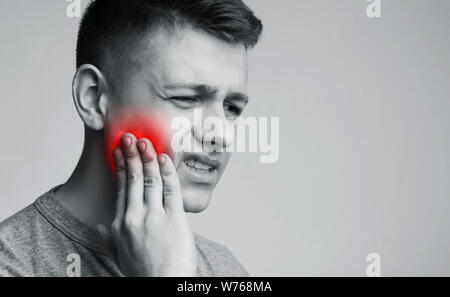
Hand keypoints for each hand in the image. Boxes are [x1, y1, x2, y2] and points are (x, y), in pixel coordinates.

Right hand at [97, 133, 196, 276]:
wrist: (163, 286)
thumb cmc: (144, 272)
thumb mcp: (121, 254)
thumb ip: (111, 237)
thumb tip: (102, 227)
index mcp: (120, 225)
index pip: (120, 188)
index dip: (120, 167)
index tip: (118, 152)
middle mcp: (134, 218)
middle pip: (132, 179)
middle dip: (131, 155)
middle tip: (129, 137)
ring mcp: (154, 218)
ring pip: (150, 180)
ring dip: (147, 157)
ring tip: (145, 142)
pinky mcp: (174, 219)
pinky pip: (170, 189)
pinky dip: (167, 171)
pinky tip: (164, 158)